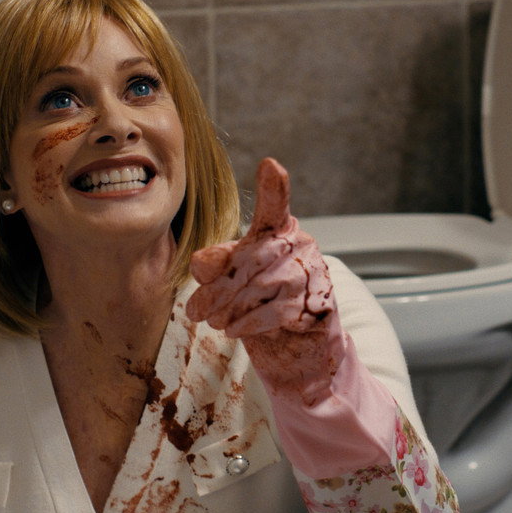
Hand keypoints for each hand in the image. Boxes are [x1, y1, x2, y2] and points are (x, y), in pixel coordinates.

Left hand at [185, 158, 344, 402]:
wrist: (300, 347)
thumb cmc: (260, 303)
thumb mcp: (233, 280)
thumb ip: (217, 265)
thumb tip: (202, 263)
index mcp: (278, 229)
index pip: (276, 203)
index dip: (273, 185)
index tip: (270, 166)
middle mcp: (299, 244)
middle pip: (250, 258)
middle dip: (217, 288)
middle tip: (195, 310)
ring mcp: (311, 273)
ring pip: (260, 287)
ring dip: (229, 309)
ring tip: (214, 322)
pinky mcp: (316, 302)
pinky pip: (274, 311)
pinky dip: (248, 323)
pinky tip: (234, 330)